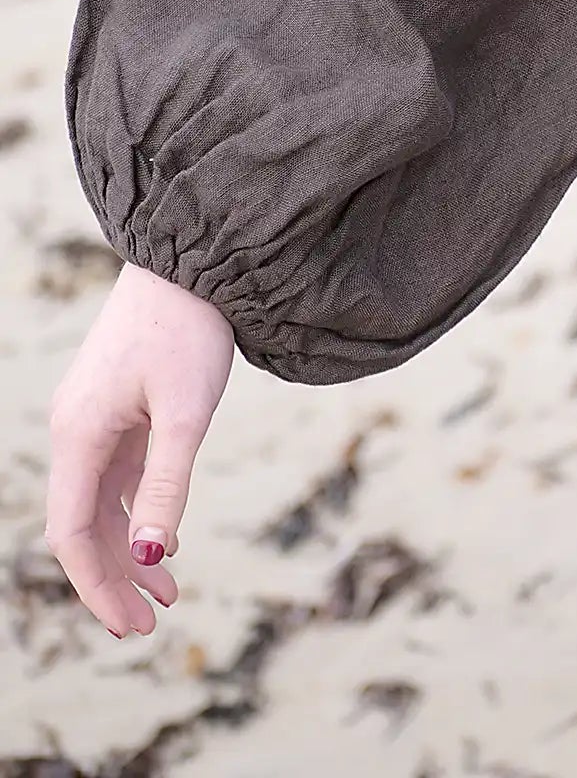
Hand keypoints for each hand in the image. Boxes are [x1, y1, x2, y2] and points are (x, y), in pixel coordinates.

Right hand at [45, 260, 234, 637]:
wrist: (192, 259)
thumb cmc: (188, 329)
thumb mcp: (186, 414)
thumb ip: (167, 484)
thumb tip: (152, 555)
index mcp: (79, 435)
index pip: (74, 533)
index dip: (99, 586)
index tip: (133, 626)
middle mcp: (77, 429)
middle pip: (84, 525)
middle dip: (115, 577)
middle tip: (153, 623)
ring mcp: (96, 416)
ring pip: (103, 502)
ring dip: (132, 548)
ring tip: (170, 591)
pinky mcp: (119, 404)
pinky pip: (120, 474)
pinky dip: (140, 510)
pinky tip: (168, 535)